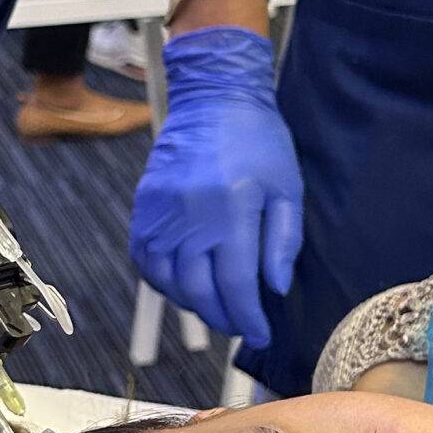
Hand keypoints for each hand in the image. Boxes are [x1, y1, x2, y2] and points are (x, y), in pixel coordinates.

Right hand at [129, 26, 302, 346]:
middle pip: (199, 290)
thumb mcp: (287, 189)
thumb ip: (283, 242)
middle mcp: (192, 216)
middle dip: (222, 318)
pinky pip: (146, 259)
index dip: (248, 317)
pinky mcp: (145, 207)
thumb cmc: (259, 141)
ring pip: (168, 280)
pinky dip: (162, 281)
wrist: (213, 99)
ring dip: (191, 304)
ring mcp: (162, 212)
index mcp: (232, 210)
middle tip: (239, 326)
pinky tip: (183, 284)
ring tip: (214, 307)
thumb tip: (274, 288)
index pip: (236, 284)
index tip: (260, 333)